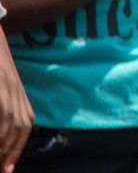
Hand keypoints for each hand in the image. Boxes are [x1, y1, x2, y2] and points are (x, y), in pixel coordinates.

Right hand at [0, 36, 31, 172]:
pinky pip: (3, 110)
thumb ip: (5, 104)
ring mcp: (8, 85)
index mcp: (18, 93)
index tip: (8, 168)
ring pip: (12, 122)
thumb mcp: (2, 86)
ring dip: (3, 144)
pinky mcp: (0, 82)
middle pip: (22, 126)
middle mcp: (16, 90)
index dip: (17, 148)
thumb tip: (3, 130)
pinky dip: (0, 128)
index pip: (25, 125)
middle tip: (2, 169)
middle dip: (10, 151)